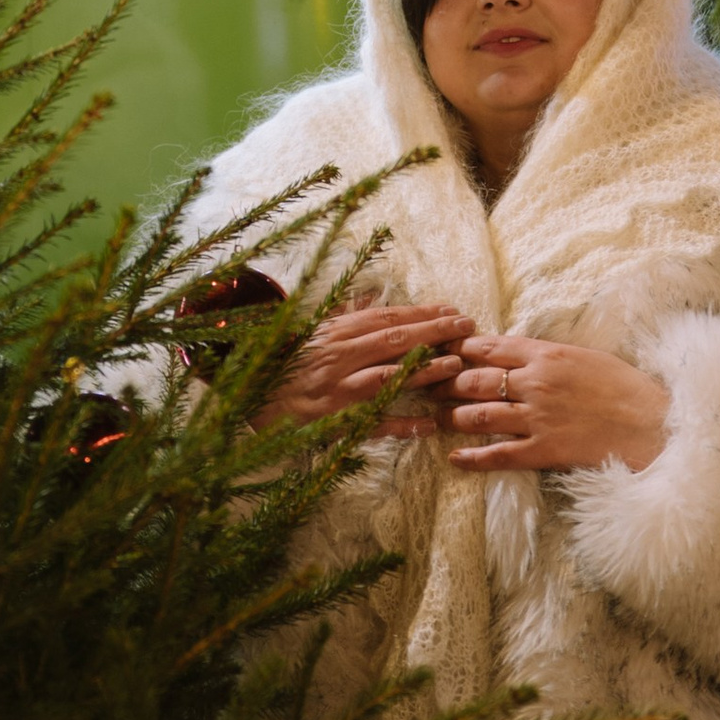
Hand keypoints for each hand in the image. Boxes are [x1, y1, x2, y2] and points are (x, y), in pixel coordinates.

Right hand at [254, 304, 471, 437]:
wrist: (252, 398)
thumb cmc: (287, 364)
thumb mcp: (314, 333)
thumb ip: (345, 316)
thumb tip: (373, 294)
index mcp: (336, 333)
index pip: (386, 318)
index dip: (421, 313)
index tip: (451, 310)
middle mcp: (339, 357)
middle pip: (393, 339)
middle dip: (433, 332)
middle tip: (466, 327)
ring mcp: (338, 389)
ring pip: (387, 376)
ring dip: (424, 370)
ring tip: (456, 365)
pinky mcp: (335, 420)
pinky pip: (373, 423)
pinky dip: (402, 425)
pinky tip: (429, 425)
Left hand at [445, 333, 670, 473]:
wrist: (652, 423)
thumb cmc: (624, 387)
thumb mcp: (584, 357)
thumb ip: (547, 355)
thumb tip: (518, 353)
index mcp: (546, 355)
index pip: (489, 346)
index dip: (458, 348)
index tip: (440, 349)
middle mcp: (535, 383)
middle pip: (475, 379)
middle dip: (446, 382)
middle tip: (427, 386)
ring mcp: (538, 418)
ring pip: (480, 415)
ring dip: (453, 417)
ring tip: (437, 418)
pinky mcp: (545, 450)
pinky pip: (499, 455)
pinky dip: (473, 458)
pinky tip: (455, 459)